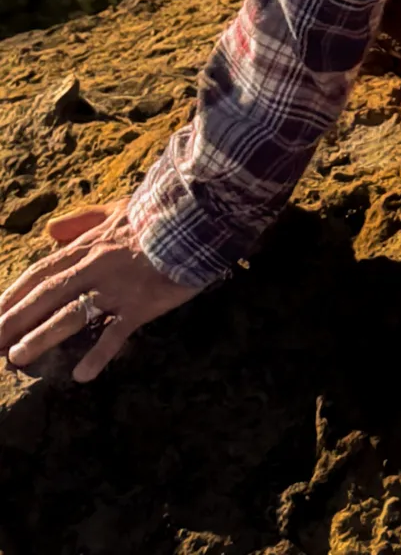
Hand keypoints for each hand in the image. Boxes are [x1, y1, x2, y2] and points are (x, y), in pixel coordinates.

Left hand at [0, 200, 194, 381]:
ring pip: (72, 314)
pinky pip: (116, 333)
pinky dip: (98, 354)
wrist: (197, 215)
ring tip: (16, 358)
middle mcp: (95, 266)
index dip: (12, 296)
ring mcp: (117, 287)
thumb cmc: (156, 214)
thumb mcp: (116, 209)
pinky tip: (82, 376)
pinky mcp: (142, 303)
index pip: (39, 273)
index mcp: (88, 246)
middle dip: (12, 321)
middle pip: (45, 296)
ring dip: (42, 336)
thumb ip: (82, 220)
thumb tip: (50, 230)